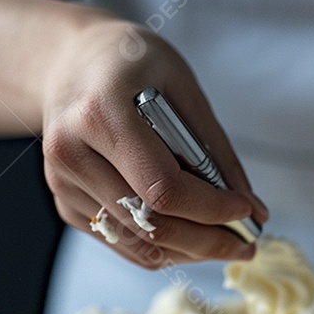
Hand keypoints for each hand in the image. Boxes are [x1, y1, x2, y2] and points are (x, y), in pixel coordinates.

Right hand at [42, 18, 267, 267]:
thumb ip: (214, 148)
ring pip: (139, 242)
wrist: (67, 62)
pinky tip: (191, 238)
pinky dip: (164, 248)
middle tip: (246, 244)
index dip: (210, 209)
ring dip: (190, 251)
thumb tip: (250, 207)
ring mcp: (63, 183)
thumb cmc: (128, 65)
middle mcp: (70, 153)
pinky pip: (124, 243)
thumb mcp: (180, 84)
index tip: (245, 211)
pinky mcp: (66, 202)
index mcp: (100, 114)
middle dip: (207, 241)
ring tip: (224, 242)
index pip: (162, 187)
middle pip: (150, 223)